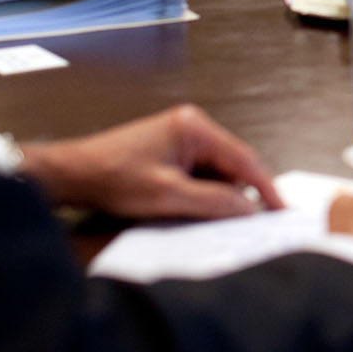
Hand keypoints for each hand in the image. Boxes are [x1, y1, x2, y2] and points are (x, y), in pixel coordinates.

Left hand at [18, 103, 284, 219]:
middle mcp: (191, 126)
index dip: (265, 189)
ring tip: (206, 219)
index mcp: (195, 128)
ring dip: (215, 196)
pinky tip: (190, 211)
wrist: (72, 175)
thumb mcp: (168, 196)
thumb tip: (248, 209)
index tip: (280, 211)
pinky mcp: (169, 150)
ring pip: (215, 172)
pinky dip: (200, 193)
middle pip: (231, 166)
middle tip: (246, 225)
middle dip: (236, 195)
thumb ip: (214, 202)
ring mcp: (179, 136)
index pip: (243, 160)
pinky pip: (198, 173)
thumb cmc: (112, 178)